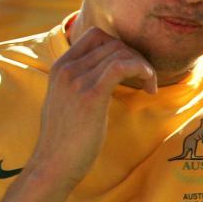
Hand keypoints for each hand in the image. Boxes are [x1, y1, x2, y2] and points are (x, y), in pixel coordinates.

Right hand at [30, 27, 156, 188]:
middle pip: (112, 43)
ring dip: (142, 66)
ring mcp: (77, 81)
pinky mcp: (90, 96)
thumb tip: (102, 78)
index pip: (95, 36)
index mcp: (60, 67)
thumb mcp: (65, 103)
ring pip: (120, 53)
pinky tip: (149, 88)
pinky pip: (122, 66)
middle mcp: (67, 69)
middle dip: (135, 56)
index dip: (120, 46)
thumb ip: (78, 84)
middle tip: (146, 79)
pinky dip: (141, 70)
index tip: (132, 67)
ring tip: (149, 87)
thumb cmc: (64, 141)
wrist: (53, 166)